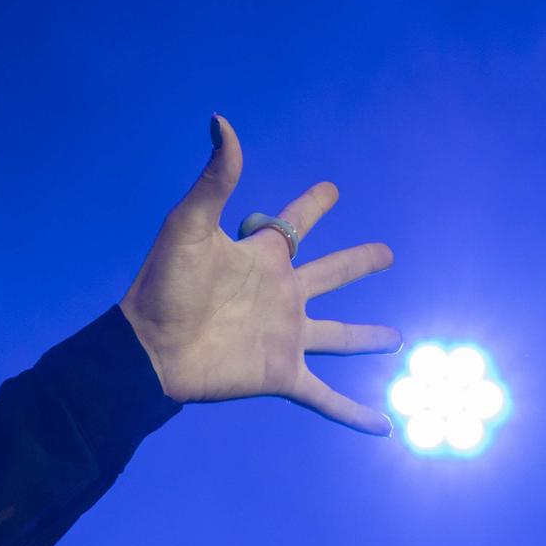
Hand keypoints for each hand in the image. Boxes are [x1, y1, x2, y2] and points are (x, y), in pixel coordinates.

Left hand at [119, 115, 401, 434]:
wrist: (148, 348)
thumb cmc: (164, 285)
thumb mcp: (188, 225)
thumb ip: (214, 178)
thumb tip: (220, 120)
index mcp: (259, 258)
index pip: (293, 225)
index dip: (312, 206)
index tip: (332, 189)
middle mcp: (279, 295)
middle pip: (329, 274)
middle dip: (357, 263)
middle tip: (387, 252)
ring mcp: (284, 336)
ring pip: (337, 335)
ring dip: (365, 337)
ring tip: (397, 339)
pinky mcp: (282, 374)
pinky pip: (327, 397)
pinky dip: (354, 412)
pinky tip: (384, 426)